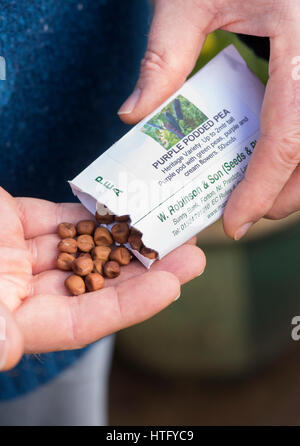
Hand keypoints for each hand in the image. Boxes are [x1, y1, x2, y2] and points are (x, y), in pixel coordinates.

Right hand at [0, 186, 204, 370]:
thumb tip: (4, 351)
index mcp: (21, 320)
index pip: (87, 320)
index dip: (132, 306)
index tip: (172, 285)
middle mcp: (30, 290)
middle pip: (98, 281)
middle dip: (145, 269)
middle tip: (189, 253)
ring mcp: (25, 255)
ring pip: (87, 246)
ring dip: (125, 237)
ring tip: (166, 225)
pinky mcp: (18, 223)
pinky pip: (63, 217)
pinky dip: (92, 212)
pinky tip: (122, 205)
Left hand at [118, 0, 299, 238]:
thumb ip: (163, 56)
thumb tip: (136, 115)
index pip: (288, 135)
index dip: (262, 189)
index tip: (234, 224)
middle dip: (283, 195)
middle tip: (243, 214)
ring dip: (296, 177)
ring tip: (259, 192)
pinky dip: (297, 147)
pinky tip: (274, 152)